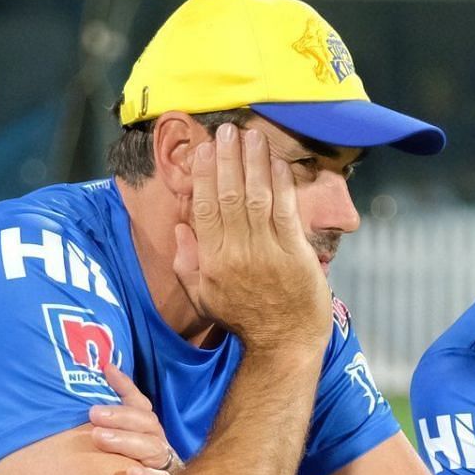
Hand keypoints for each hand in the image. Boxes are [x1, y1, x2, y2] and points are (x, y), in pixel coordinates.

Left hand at [88, 362, 179, 474]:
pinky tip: (130, 473)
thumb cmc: (128, 470)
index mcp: (148, 431)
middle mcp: (159, 443)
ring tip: (99, 438)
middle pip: (146, 423)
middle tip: (93, 414)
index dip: (125, 386)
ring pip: (152, 449)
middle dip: (120, 416)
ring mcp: (166, 466)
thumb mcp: (119, 439)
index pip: (139, 405)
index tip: (106, 372)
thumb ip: (111, 414)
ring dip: (126, 441)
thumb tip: (103, 369)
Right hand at [173, 122, 329, 355]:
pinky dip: (281, 185)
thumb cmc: (243, 319)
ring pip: (256, 198)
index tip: (205, 149)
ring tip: (251, 136)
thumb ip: (187, 263)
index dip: (204, 175)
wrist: (283, 343)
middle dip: (228, 159)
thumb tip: (179, 227)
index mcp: (212, 261)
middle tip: (228, 131)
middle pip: (228, 196)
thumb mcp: (204, 298)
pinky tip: (277, 163)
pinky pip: (285, 211)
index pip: (204, 209)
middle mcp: (237, 253)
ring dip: (254, 163)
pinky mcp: (295, 253)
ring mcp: (267, 252)